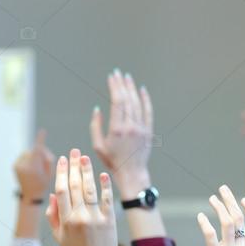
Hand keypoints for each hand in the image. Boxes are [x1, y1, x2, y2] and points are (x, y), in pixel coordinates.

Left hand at [14, 129, 53, 200]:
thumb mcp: (50, 173)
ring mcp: (18, 165)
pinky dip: (29, 158)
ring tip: (39, 165)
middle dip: (41, 153)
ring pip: (29, 153)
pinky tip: (33, 166)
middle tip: (49, 160)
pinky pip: (24, 156)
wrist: (30, 195)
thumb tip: (43, 150)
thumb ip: (47, 160)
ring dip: (35, 156)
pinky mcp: (15, 165)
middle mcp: (24, 166)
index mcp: (34, 168)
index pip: (37, 150)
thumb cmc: (43, 185)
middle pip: (35, 151)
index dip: (40, 140)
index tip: (42, 131)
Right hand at [46, 149, 117, 245]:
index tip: (62, 160)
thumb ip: (53, 215)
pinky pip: (107, 200)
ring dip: (87, 172)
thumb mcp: (59, 236)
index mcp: (65, 220)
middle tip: (74, 152)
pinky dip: (105, 186)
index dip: (62, 174)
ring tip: (85, 158)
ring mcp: (95, 218)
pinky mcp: (109, 221)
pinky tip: (102, 174)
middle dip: (74, 167)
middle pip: (75, 186)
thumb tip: (54, 193)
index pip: (61, 191)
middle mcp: (79, 217)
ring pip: (90, 190)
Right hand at [90, 69, 152, 194]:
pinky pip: (148, 112)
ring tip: (127, 78)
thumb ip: (95, 126)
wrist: (132, 173)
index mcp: (116, 129)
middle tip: (118, 73)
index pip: (117, 101)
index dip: (114, 87)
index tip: (111, 77)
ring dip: (132, 89)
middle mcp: (130, 126)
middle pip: (127, 99)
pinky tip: (142, 90)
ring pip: (137, 103)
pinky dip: (145, 100)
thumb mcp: (97, 145)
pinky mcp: (148, 131)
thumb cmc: (112, 160)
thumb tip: (97, 109)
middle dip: (122, 84)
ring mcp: (141, 128)